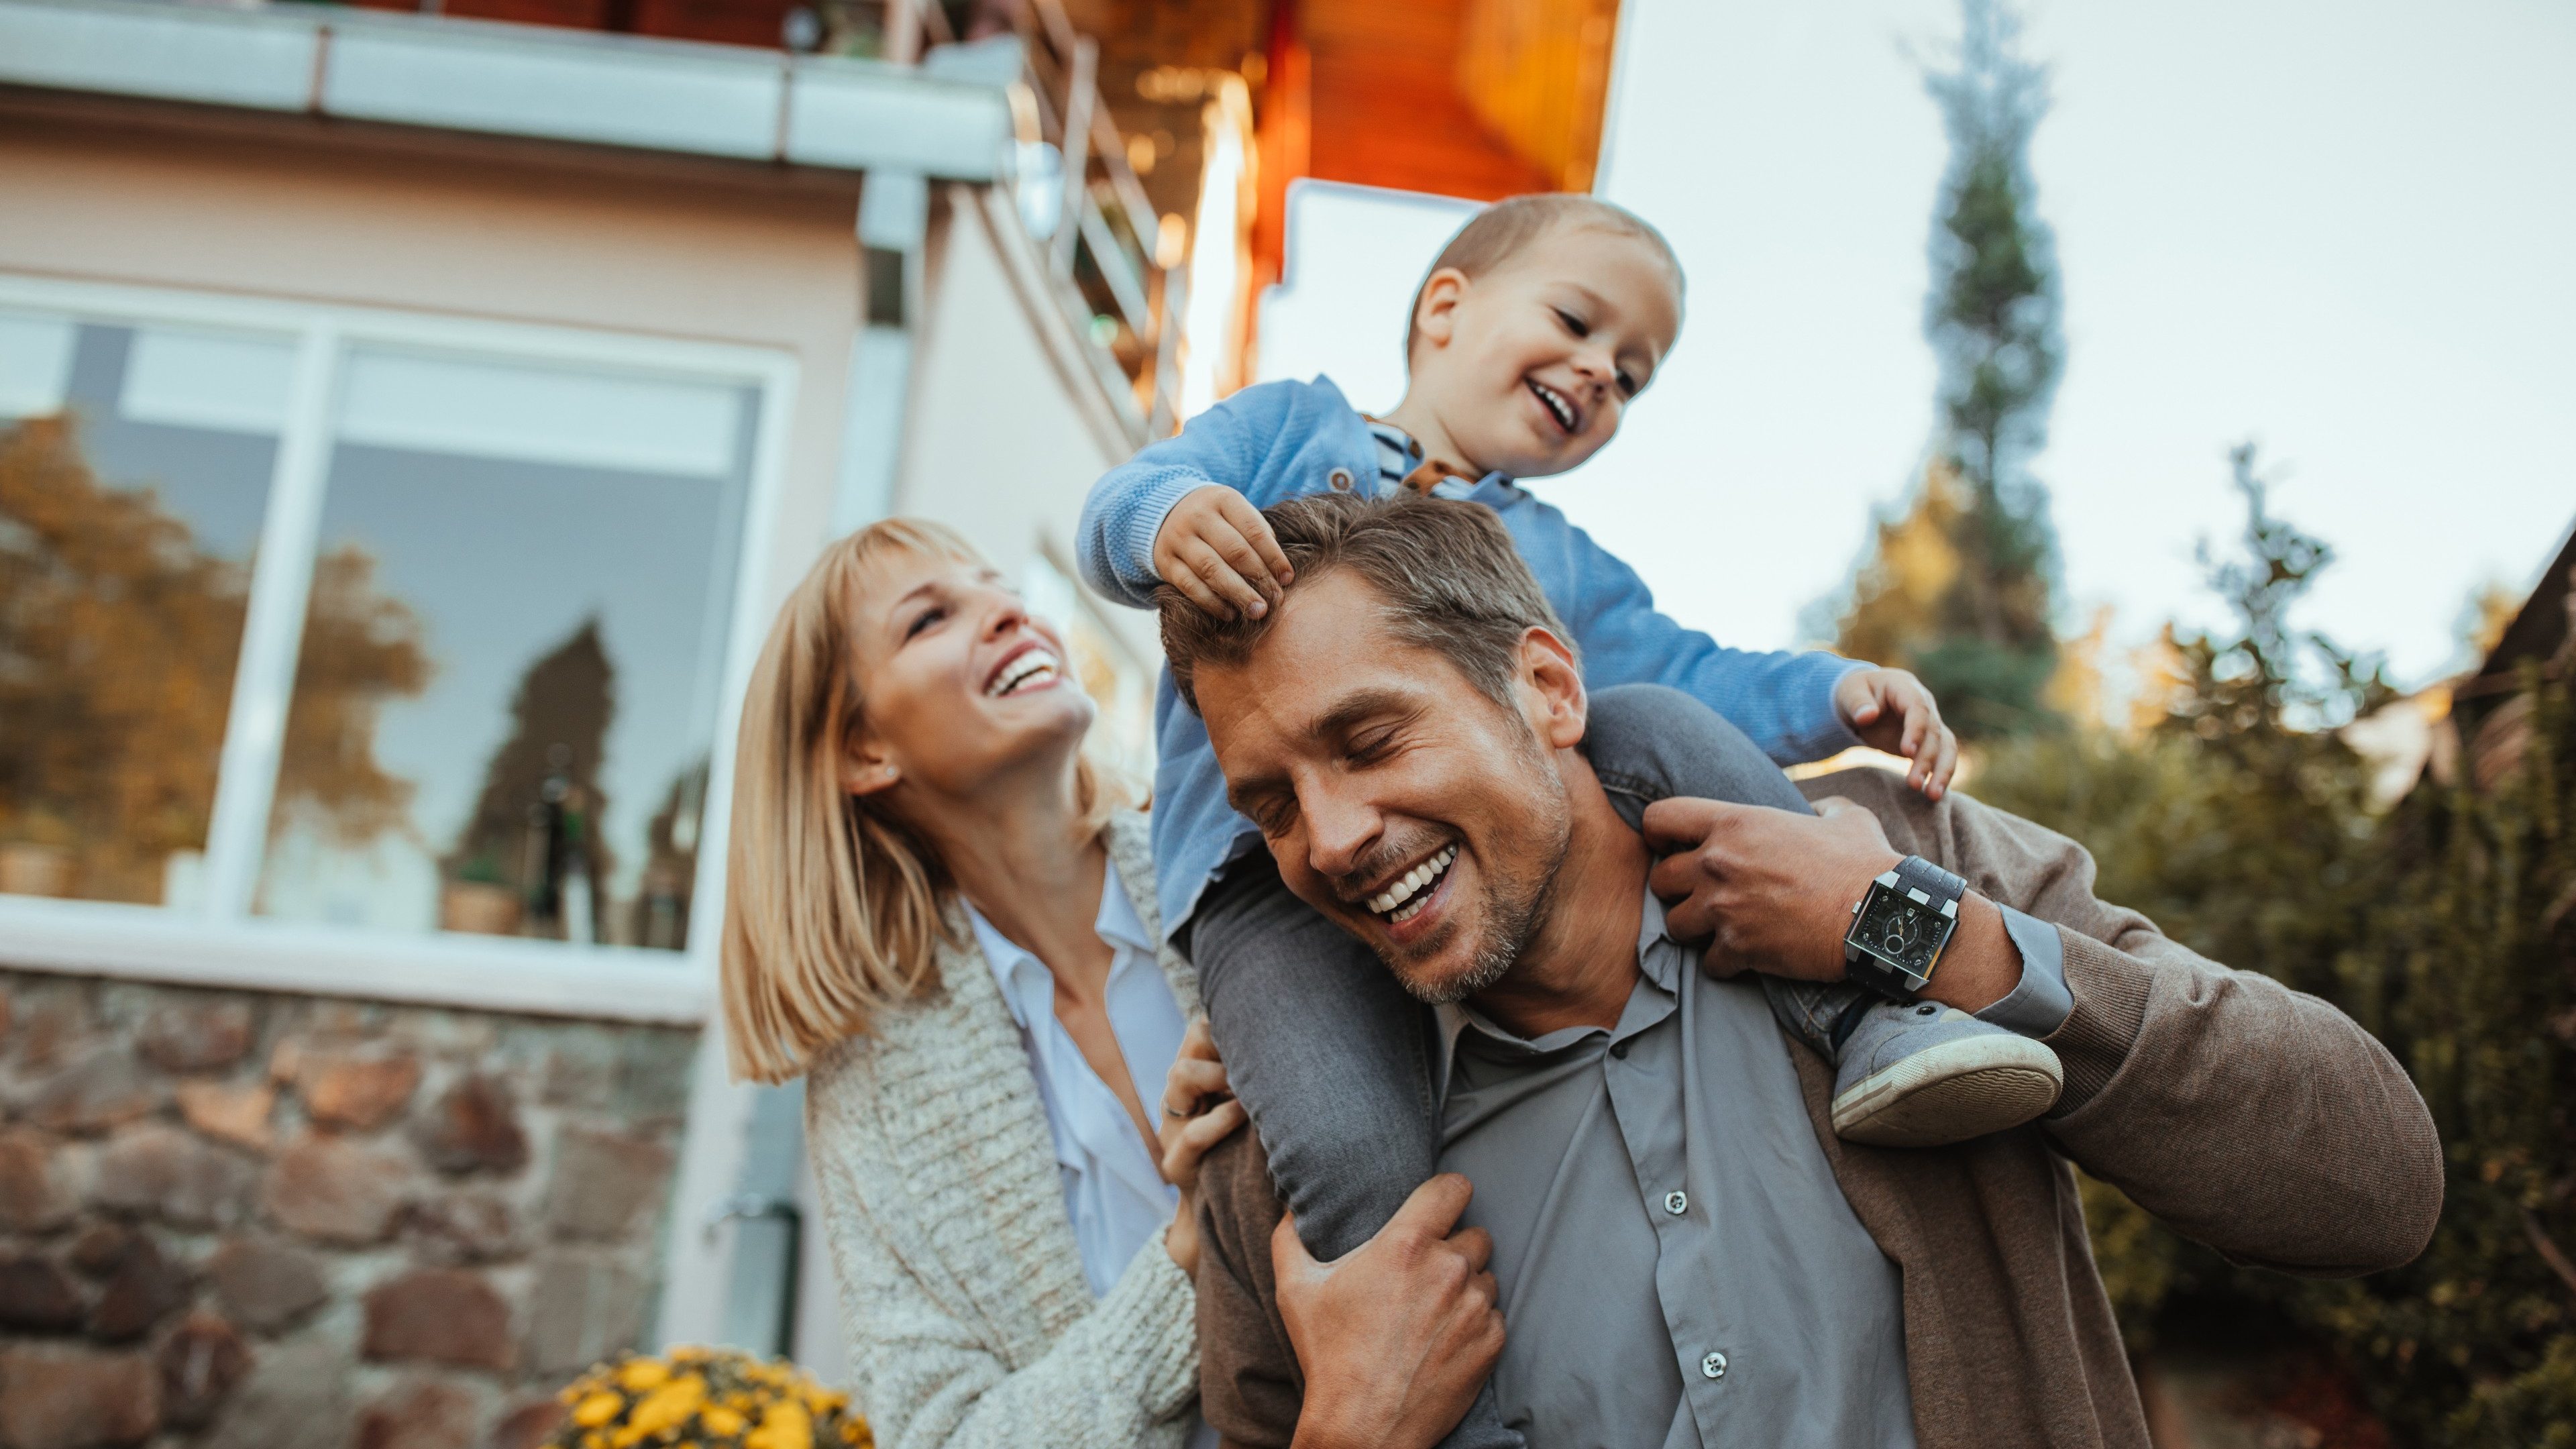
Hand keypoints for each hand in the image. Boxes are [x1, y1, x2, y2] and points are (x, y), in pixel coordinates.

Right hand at [1154, 485, 1295, 619]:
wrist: (1168, 512)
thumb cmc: (1217, 517)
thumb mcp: (1237, 512)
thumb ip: (1258, 534)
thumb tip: (1280, 572)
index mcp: (1223, 499)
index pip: (1254, 530)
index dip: (1274, 557)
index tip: (1287, 578)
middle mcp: (1198, 516)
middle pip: (1234, 551)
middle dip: (1259, 578)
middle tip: (1276, 600)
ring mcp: (1178, 539)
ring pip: (1211, 569)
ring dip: (1238, 594)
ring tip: (1257, 611)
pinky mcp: (1166, 562)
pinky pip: (1190, 586)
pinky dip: (1212, 603)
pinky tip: (1231, 613)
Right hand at [1159, 1017, 1247, 1277]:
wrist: (1225, 1219)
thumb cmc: (1250, 1156)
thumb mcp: (1254, 1113)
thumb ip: (1264, 1084)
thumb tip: (1311, 1045)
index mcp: (1194, 1082)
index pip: (1199, 1031)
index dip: (1227, 1027)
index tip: (1263, 1037)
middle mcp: (1178, 1100)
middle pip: (1190, 1043)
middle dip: (1221, 1045)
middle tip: (1252, 1059)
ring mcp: (1172, 1130)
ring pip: (1180, 1076)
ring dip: (1218, 1074)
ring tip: (1247, 1086)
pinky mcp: (1177, 1165)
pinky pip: (1195, 1133)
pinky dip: (1222, 1119)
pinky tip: (1245, 1117)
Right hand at [1276, 1175, 1503, 1448]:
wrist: (1362, 1426)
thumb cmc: (1328, 1356)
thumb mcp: (1295, 1289)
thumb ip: (1290, 1237)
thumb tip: (1291, 1208)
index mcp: (1406, 1244)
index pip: (1455, 1187)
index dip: (1448, 1194)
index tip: (1438, 1208)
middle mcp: (1448, 1269)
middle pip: (1475, 1234)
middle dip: (1454, 1248)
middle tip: (1425, 1273)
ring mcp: (1474, 1307)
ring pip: (1486, 1276)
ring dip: (1467, 1287)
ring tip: (1433, 1311)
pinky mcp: (1491, 1342)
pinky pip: (1495, 1315)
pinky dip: (1477, 1323)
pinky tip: (1445, 1339)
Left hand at [1643, 795, 1900, 983]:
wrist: (1881, 915)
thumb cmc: (1865, 862)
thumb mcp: (1844, 817)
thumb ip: (1821, 806)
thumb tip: (1818, 808)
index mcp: (1735, 823)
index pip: (1659, 818)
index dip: (1659, 833)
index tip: (1673, 846)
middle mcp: (1719, 864)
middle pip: (1660, 879)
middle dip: (1678, 889)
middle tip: (1704, 895)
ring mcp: (1724, 909)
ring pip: (1674, 925)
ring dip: (1695, 929)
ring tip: (1722, 928)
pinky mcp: (1738, 949)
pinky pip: (1708, 963)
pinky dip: (1724, 963)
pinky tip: (1746, 957)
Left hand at [1834, 667, 1957, 798]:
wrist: (1864, 699)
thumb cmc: (1855, 693)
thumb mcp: (1849, 692)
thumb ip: (1857, 703)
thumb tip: (1867, 716)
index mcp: (1905, 688)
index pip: (1918, 708)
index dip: (1915, 729)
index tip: (1907, 752)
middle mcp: (1925, 705)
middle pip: (1933, 732)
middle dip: (1926, 759)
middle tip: (1914, 784)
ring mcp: (1929, 723)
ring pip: (1946, 747)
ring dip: (1942, 771)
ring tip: (1934, 796)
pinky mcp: (1928, 742)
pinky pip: (1941, 757)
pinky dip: (1940, 775)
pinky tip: (1934, 794)